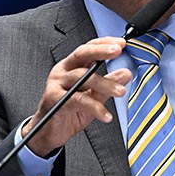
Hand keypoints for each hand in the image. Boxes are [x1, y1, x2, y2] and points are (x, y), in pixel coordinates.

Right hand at [22, 37, 131, 156]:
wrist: (49, 132)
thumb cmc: (68, 112)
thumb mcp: (93, 97)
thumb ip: (108, 85)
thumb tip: (125, 74)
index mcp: (71, 67)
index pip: (87, 49)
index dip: (103, 44)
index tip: (121, 43)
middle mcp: (62, 72)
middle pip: (81, 54)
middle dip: (101, 51)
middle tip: (118, 51)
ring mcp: (56, 84)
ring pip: (82, 77)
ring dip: (105, 84)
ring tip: (120, 91)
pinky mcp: (55, 99)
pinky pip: (79, 100)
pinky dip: (95, 108)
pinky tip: (106, 115)